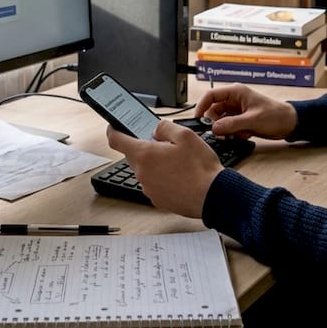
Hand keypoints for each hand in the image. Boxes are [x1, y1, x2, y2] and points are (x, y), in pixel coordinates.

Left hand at [105, 120, 222, 217]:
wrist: (213, 196)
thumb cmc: (200, 167)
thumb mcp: (185, 135)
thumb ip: (165, 127)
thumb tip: (156, 130)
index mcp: (144, 154)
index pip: (116, 140)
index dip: (113, 130)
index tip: (114, 126)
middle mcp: (142, 173)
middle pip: (133, 155)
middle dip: (145, 148)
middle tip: (164, 144)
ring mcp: (148, 189)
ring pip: (145, 171)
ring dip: (155, 164)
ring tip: (177, 162)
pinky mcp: (158, 200)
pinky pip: (154, 184)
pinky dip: (163, 179)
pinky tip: (180, 176)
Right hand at [193, 84, 297, 139]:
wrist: (289, 124)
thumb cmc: (276, 115)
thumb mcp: (252, 120)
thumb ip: (232, 124)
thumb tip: (214, 128)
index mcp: (236, 92)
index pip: (211, 96)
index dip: (201, 106)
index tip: (198, 119)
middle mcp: (234, 101)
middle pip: (213, 111)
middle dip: (215, 123)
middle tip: (218, 133)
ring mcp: (237, 111)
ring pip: (220, 121)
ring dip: (224, 130)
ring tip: (234, 135)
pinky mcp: (241, 121)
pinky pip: (228, 128)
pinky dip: (232, 134)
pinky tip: (243, 135)